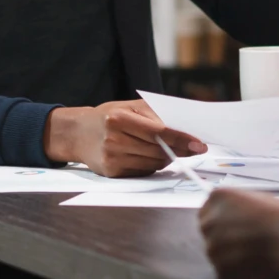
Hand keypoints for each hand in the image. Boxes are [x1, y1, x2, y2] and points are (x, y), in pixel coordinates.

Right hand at [43, 99, 207, 177]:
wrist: (78, 133)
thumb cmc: (111, 116)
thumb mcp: (131, 107)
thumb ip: (157, 115)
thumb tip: (187, 131)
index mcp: (119, 118)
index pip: (159, 131)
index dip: (182, 139)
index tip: (200, 144)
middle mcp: (113, 139)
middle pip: (158, 150)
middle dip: (180, 150)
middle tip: (194, 148)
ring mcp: (112, 157)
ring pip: (154, 163)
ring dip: (166, 157)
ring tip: (166, 148)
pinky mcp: (112, 172)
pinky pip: (144, 171)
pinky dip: (152, 165)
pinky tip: (147, 155)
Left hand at [200, 189, 278, 278]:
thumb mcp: (259, 199)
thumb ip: (239, 207)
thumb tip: (236, 216)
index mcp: (218, 197)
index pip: (208, 209)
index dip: (223, 217)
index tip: (234, 222)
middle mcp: (211, 221)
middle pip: (209, 230)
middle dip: (224, 234)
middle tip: (246, 238)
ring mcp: (213, 247)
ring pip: (217, 251)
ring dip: (230, 252)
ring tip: (255, 250)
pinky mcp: (221, 269)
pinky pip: (225, 268)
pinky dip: (237, 268)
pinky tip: (255, 261)